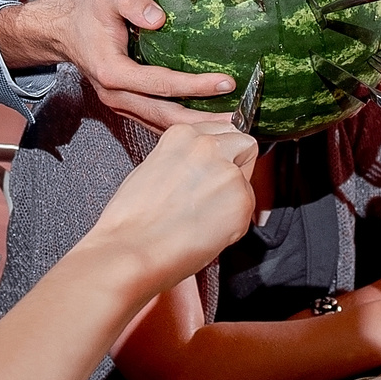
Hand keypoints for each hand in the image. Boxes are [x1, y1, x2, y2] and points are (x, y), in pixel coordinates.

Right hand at [0, 0, 233, 129]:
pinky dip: (182, 123)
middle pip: (166, 115)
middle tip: (238, 122)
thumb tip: (159, 17)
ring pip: (162, 123)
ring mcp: (120, 103)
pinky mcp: (126, 104)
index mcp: (113, 73)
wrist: (62, 30)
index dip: (196, 85)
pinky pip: (156, 119)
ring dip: (195, 127)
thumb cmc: (86, 13)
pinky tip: (205, 123)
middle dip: (203, 122)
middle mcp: (116, 95)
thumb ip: (131, 2)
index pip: (161, 84)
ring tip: (229, 128)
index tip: (226, 82)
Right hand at [82, 114, 259, 290]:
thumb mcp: (152, 169)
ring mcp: (228, 172)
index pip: (220, 130)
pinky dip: (234, 223)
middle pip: (243, 143)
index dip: (218, 153)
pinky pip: (248, 209)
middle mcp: (209, 146)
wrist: (133, 248)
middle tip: (213, 193)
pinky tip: (207, 230)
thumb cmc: (132, 219)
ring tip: (205, 216)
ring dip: (234, 195)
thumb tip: (200, 169)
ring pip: (247, 179)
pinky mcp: (242, 201)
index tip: (212, 168)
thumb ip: (183, 160)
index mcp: (183, 134)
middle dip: (235, 165)